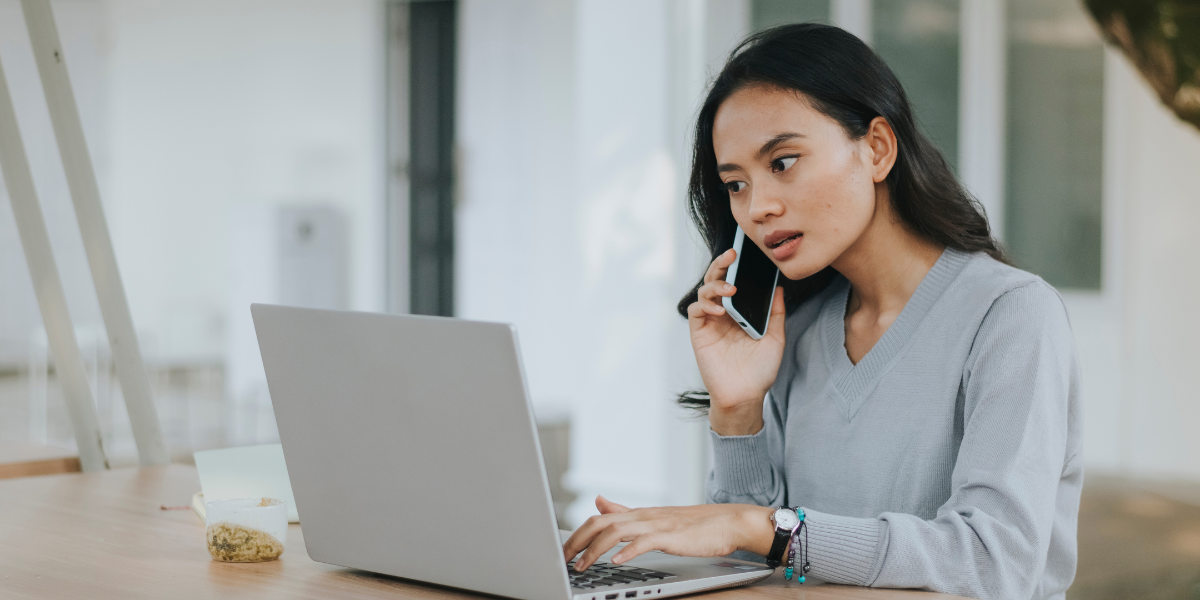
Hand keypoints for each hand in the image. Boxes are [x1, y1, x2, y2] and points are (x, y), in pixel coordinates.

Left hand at [562, 496, 774, 570]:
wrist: (729, 522)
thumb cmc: (695, 525)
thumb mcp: (654, 517)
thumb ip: (625, 511)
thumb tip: (598, 501)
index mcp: (638, 514)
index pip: (598, 519)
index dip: (576, 534)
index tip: (562, 550)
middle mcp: (643, 516)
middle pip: (600, 523)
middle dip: (577, 541)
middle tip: (562, 560)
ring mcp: (657, 524)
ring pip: (617, 531)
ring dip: (595, 549)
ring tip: (582, 565)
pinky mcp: (672, 536)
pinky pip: (646, 541)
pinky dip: (629, 551)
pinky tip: (618, 561)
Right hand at [687, 249, 785, 434]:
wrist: (746, 395)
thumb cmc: (760, 370)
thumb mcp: (775, 338)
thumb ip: (775, 313)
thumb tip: (779, 288)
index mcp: (739, 311)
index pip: (734, 282)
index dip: (735, 267)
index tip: (743, 253)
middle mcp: (723, 313)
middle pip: (716, 281)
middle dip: (721, 265)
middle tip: (731, 256)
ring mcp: (710, 323)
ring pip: (704, 292)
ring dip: (715, 286)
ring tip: (729, 289)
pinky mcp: (699, 333)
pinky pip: (696, 311)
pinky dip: (705, 305)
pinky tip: (720, 309)